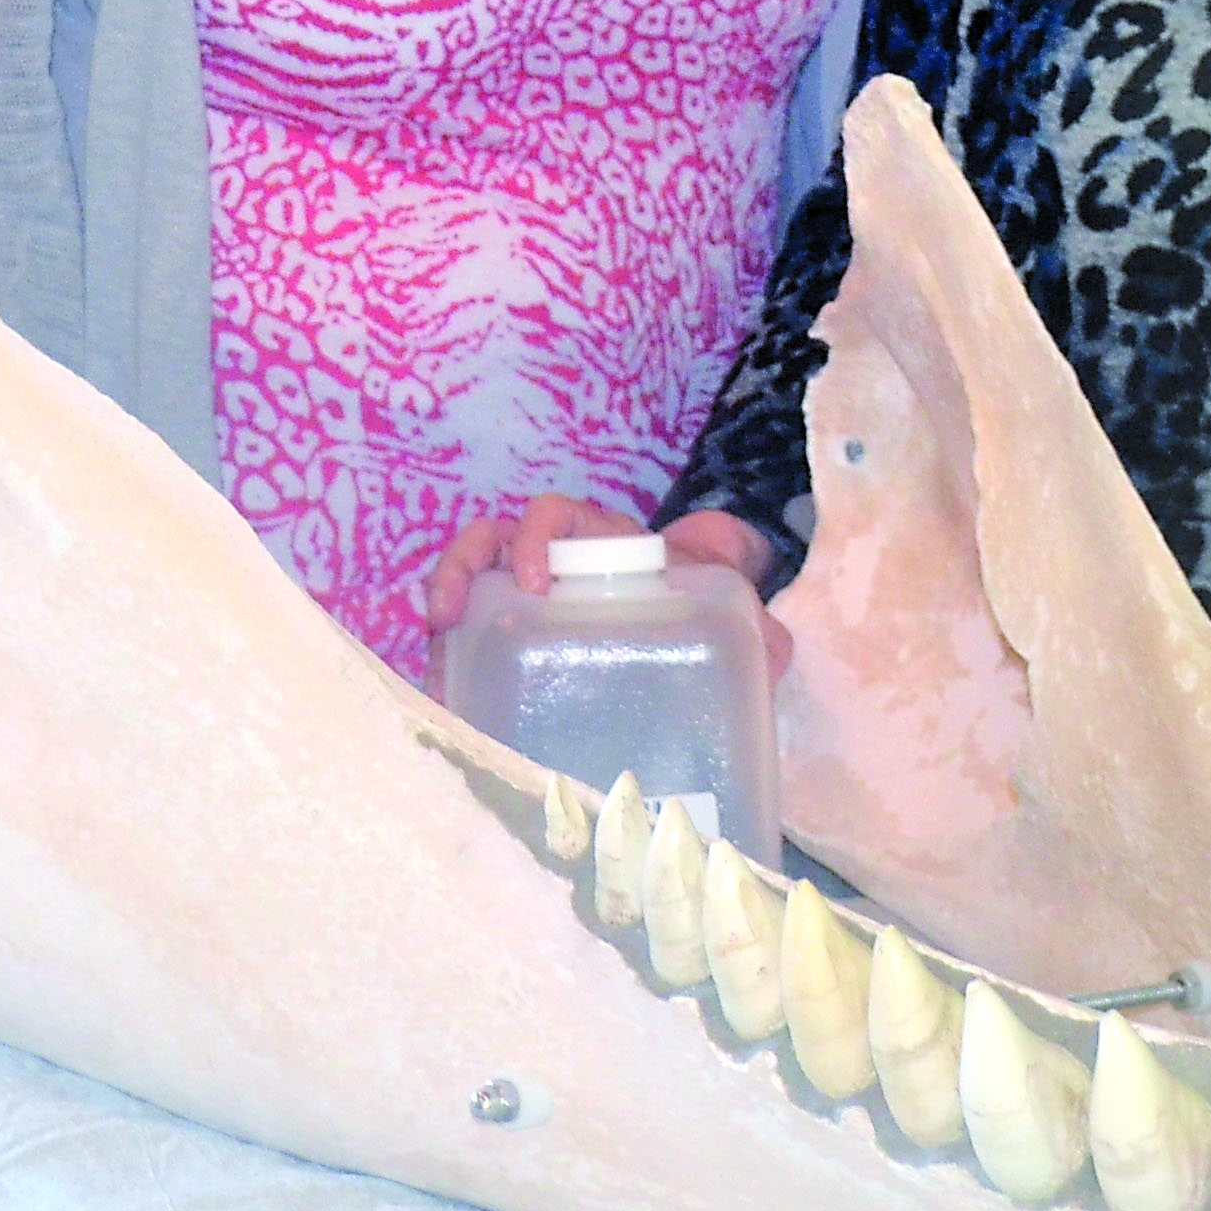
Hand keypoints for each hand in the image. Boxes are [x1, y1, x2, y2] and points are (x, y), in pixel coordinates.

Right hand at [418, 499, 795, 675]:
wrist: (703, 654)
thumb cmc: (712, 620)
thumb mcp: (742, 621)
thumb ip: (764, 629)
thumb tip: (774, 649)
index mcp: (604, 546)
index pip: (557, 517)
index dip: (537, 536)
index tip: (535, 582)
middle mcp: (557, 568)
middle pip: (493, 542)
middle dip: (466, 565)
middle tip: (457, 611)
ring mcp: (528, 611)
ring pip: (471, 587)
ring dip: (445, 600)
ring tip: (436, 642)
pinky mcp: (514, 657)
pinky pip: (471, 647)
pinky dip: (449, 658)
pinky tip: (447, 693)